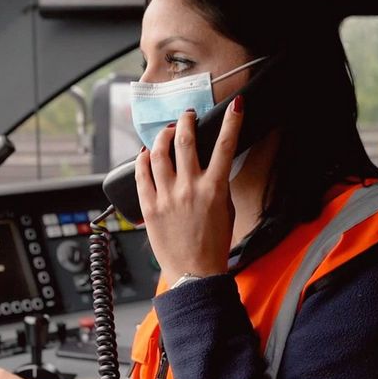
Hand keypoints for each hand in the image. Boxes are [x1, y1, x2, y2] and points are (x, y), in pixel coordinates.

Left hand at [135, 95, 243, 286]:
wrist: (195, 273)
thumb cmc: (213, 245)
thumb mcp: (226, 210)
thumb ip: (218, 185)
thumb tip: (210, 167)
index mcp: (214, 188)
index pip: (225, 144)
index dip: (232, 121)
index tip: (236, 105)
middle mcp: (189, 187)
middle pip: (185, 140)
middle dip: (187, 120)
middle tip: (187, 115)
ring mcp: (167, 196)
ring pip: (159, 152)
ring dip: (163, 135)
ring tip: (167, 131)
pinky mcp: (149, 206)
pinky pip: (141, 174)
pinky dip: (143, 159)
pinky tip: (146, 153)